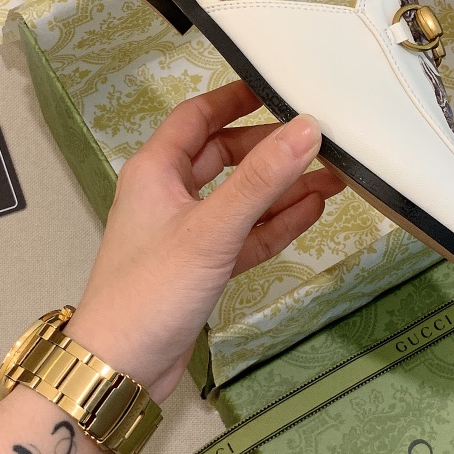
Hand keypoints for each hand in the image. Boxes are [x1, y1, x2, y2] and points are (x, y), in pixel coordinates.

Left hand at [63, 81, 343, 400]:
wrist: (119, 367)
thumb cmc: (149, 291)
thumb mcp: (211, 229)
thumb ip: (261, 181)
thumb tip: (306, 130)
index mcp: (156, 170)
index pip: (198, 116)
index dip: (235, 98)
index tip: (277, 86)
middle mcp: (169, 194)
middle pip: (226, 155)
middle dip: (271, 149)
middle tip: (318, 141)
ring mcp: (188, 232)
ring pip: (241, 198)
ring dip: (282, 189)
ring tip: (333, 177)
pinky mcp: (203, 266)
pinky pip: (246, 234)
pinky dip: (275, 224)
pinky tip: (311, 211)